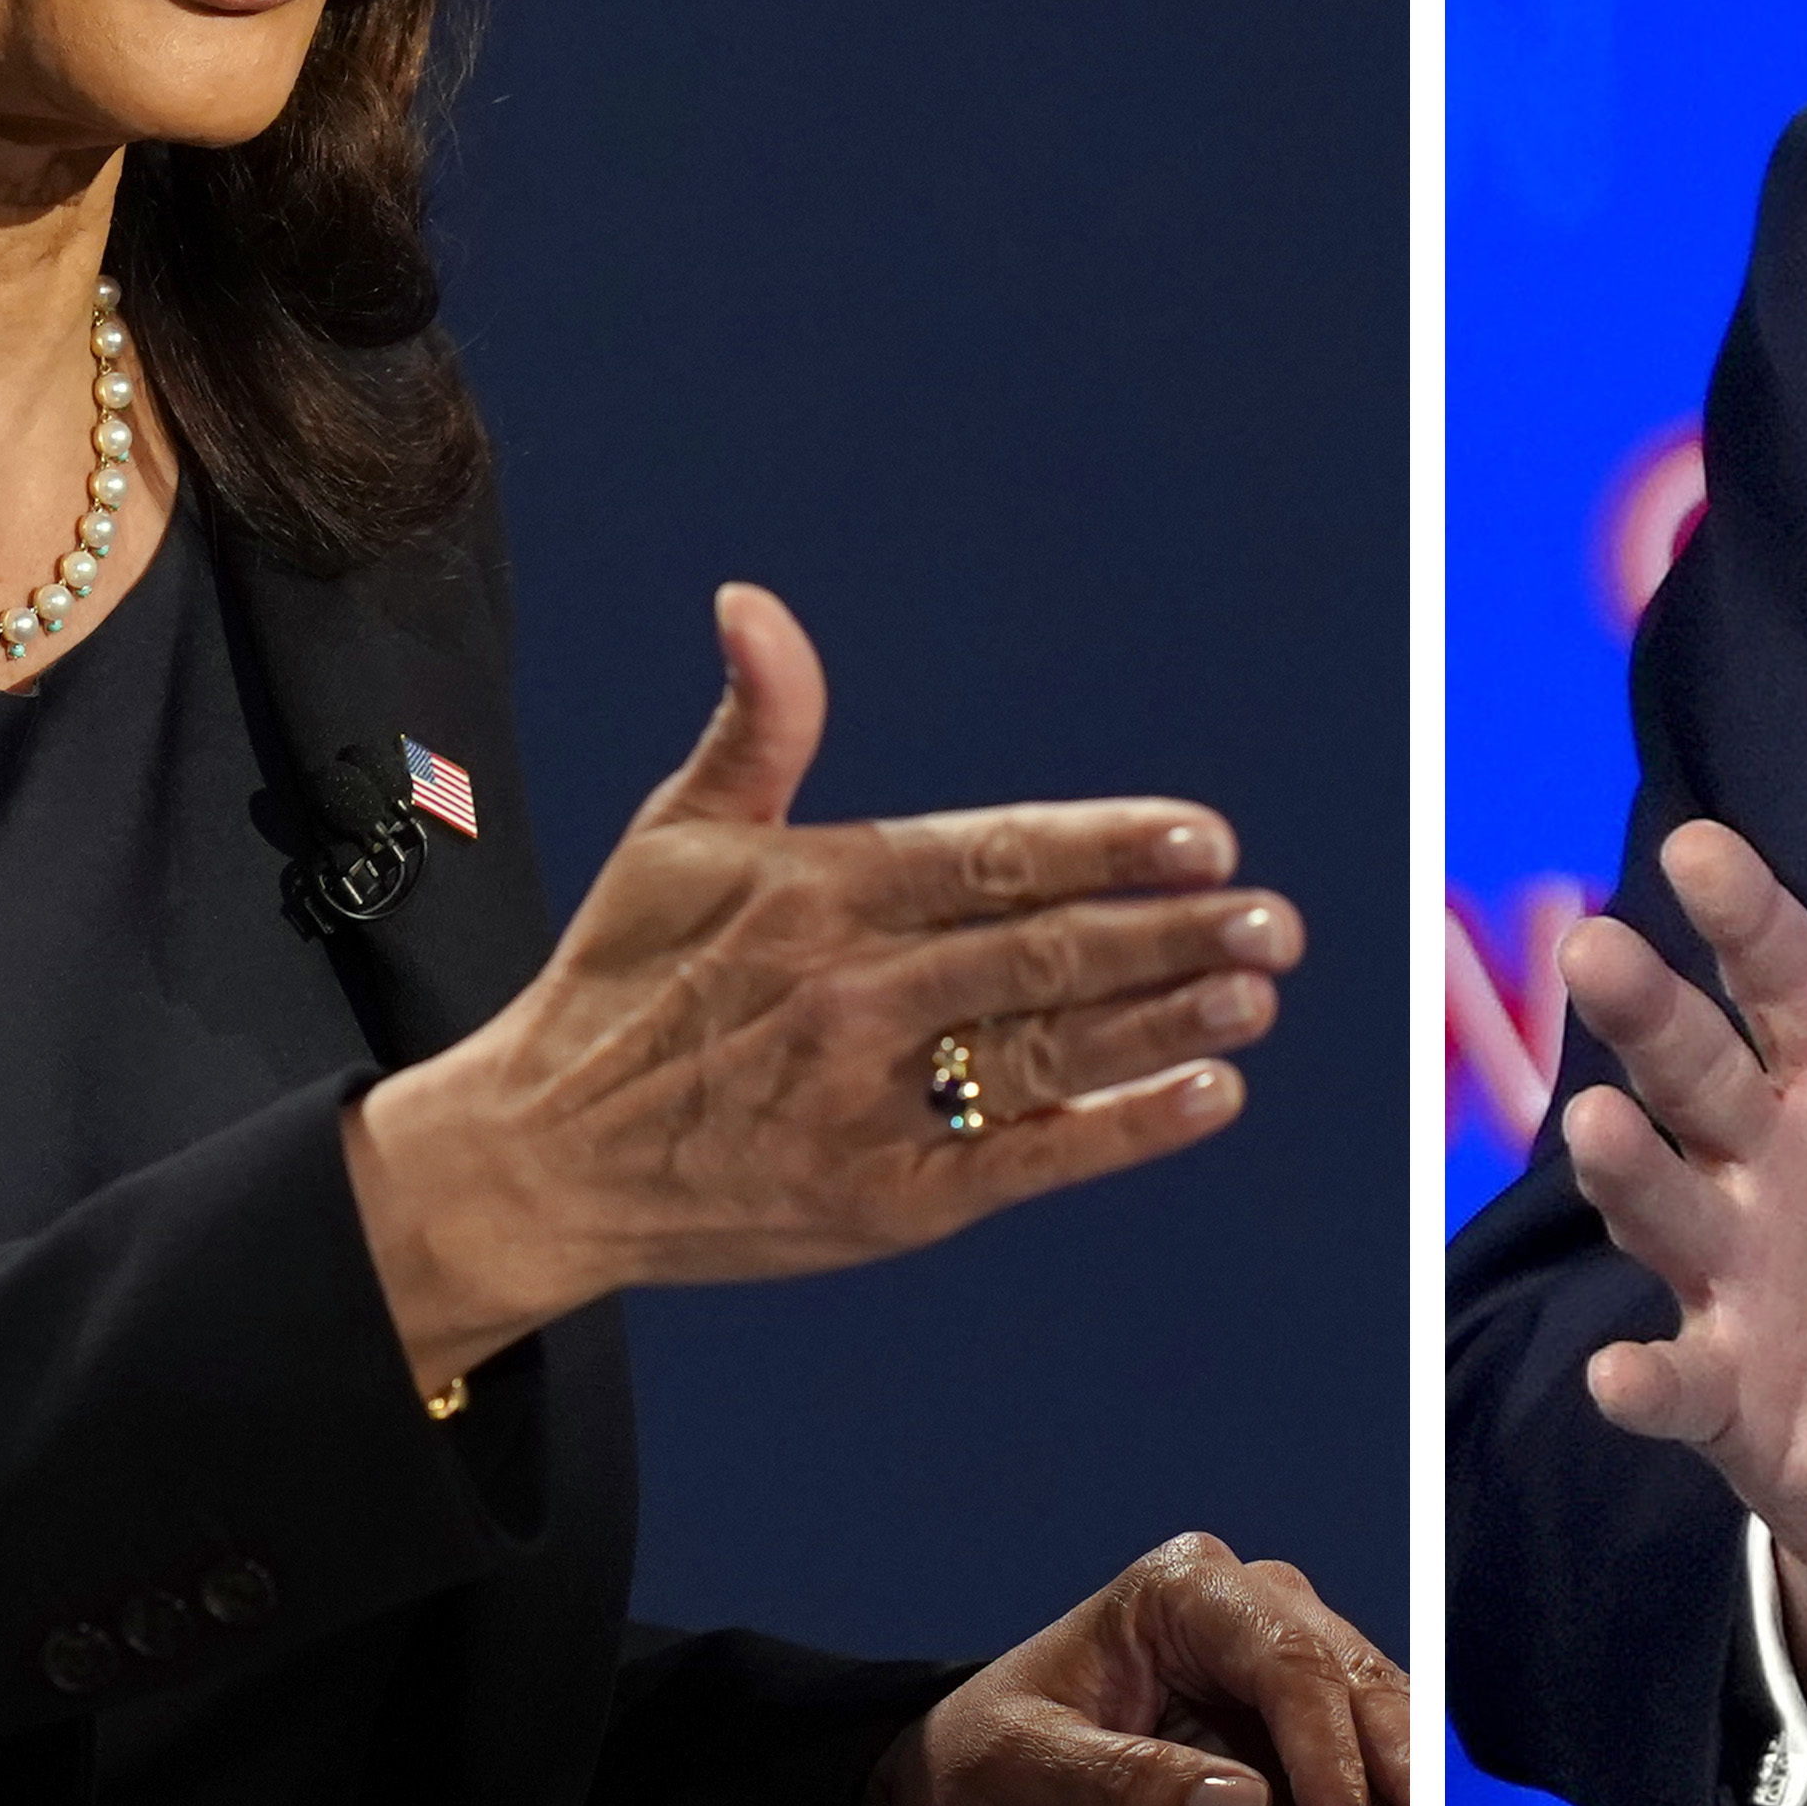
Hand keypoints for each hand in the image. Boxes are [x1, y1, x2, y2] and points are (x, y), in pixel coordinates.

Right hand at [343, 584, 1299, 1385]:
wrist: (535, 1161)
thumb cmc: (619, 984)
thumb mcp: (675, 836)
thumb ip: (758, 723)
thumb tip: (755, 604)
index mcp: (818, 893)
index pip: (993, 856)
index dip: (1106, 845)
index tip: (1203, 836)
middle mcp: (851, 993)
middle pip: (1043, 955)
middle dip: (1170, 934)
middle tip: (1272, 917)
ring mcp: (868, 1102)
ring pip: (1048, 1053)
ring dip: (1164, 1023)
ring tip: (1255, 993)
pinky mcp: (880, 1201)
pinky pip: (1025, 1161)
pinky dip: (1120, 1131)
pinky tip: (1205, 1097)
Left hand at [860, 1532, 1407, 1805]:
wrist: (969, 1774)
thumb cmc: (988, 1751)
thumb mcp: (1035, 1766)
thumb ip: (1133, 1783)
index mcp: (1182, 1590)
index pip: (1287, 1660)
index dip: (1329, 1754)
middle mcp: (1245, 1609)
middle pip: (1351, 1676)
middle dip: (1397, 1761)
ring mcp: (1274, 1665)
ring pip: (1372, 1709)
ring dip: (1398, 1781)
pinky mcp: (1284, 1728)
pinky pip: (1353, 1754)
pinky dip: (1373, 1798)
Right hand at [1558, 818, 1806, 1721]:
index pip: (1793, 984)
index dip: (1748, 916)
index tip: (1698, 846)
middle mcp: (1774, 1171)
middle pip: (1697, 1075)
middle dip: (1647, 1013)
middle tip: (1598, 945)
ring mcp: (1742, 1286)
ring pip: (1667, 1208)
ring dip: (1627, 1170)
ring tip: (1601, 1124)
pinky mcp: (1735, 1402)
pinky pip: (1681, 1384)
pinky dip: (1648, 1380)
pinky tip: (1623, 1374)